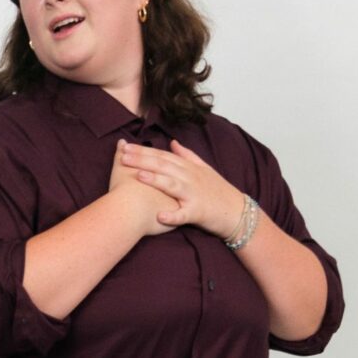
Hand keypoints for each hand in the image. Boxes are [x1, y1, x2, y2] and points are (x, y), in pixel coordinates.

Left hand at [117, 139, 242, 238]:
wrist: (235, 211)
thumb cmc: (216, 191)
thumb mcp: (203, 169)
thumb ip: (187, 155)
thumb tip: (172, 142)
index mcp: (188, 167)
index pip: (163, 155)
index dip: (144, 150)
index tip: (125, 146)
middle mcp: (190, 177)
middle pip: (164, 166)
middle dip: (143, 160)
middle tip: (123, 156)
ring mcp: (194, 194)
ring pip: (172, 185)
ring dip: (155, 180)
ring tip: (138, 176)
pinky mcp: (198, 212)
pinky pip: (183, 214)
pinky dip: (172, 216)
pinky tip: (159, 216)